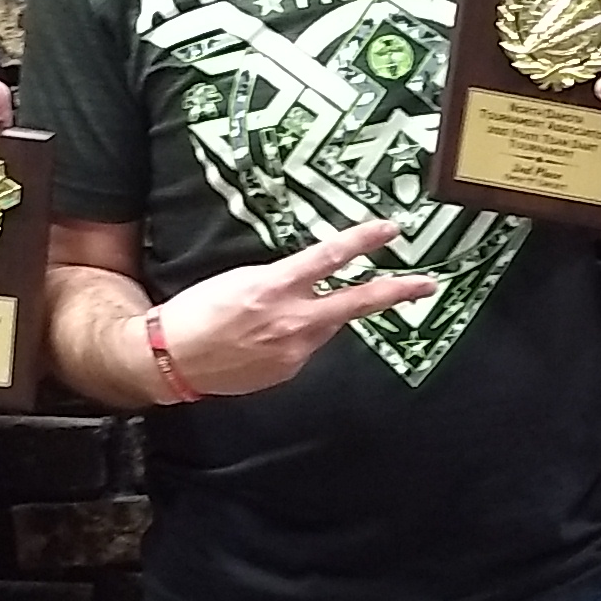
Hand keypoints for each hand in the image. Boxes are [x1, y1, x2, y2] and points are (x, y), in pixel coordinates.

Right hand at [149, 220, 440, 396]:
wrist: (174, 359)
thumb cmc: (199, 310)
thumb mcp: (240, 279)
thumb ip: (283, 279)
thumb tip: (311, 279)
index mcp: (275, 287)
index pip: (329, 257)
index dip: (363, 241)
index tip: (390, 230)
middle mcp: (292, 320)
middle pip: (357, 302)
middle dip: (396, 291)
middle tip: (426, 284)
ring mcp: (294, 350)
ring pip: (328, 325)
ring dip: (323, 314)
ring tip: (283, 314)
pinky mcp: (289, 370)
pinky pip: (306, 347)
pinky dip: (297, 337)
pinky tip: (266, 338)